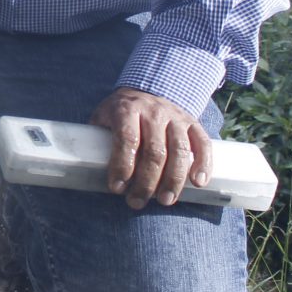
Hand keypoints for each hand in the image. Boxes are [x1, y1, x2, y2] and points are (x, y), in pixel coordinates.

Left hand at [90, 87, 210, 209]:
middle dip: (146, 182)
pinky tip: (199, 183)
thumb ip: (98, 140)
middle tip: (137, 201)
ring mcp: (176, 117)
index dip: (122, 165)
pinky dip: (204, 164)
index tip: (116, 188)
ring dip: (174, 180)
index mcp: (127, 109)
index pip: (127, 139)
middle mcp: (154, 112)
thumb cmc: (121, 113)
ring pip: (180, 151)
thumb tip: (87, 172)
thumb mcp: (103, 117)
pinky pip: (203, 144)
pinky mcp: (193, 123)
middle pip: (155, 151)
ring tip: (165, 200)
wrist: (148, 89)